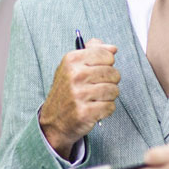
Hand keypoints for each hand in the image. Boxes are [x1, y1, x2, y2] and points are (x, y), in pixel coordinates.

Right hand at [39, 38, 119, 157]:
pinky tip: (94, 109)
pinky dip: (106, 109)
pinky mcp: (85, 112)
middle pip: (114, 73)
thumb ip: (93, 51)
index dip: (107, 64)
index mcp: (72, 60)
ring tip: (95, 98)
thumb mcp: (74, 66)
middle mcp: (75, 75)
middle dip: (110, 81)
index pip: (107, 55)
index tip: (97, 71)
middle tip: (97, 87)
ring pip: (114, 90)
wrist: (54, 121)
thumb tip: (113, 48)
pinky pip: (110, 106)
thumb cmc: (68, 90)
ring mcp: (79, 94)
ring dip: (108, 96)